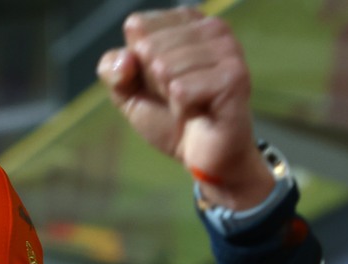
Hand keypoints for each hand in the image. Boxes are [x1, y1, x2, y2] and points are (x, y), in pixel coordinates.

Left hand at [99, 10, 277, 210]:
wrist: (204, 158)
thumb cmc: (170, 119)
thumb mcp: (128, 93)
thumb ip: (112, 70)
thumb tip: (126, 59)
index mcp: (188, 20)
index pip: (138, 26)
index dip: (137, 63)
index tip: (160, 80)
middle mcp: (212, 27)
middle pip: (149, 46)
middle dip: (153, 82)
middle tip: (176, 96)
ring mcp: (228, 50)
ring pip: (165, 67)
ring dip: (169, 96)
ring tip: (189, 104)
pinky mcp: (234, 77)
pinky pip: (181, 90)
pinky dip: (182, 109)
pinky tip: (199, 112)